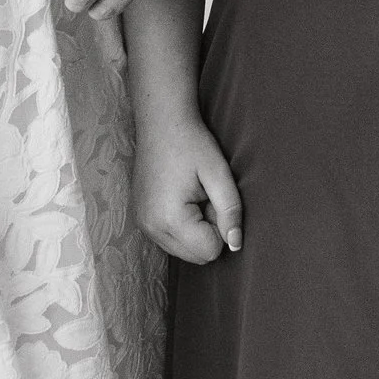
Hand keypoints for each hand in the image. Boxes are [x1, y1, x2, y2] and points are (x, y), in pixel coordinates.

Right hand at [133, 103, 242, 263]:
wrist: (161, 121)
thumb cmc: (192, 143)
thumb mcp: (219, 174)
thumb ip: (230, 211)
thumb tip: (236, 245)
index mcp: (169, 218)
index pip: (210, 251)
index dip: (220, 226)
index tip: (212, 198)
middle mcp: (151, 228)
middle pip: (196, 257)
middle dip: (208, 231)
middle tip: (204, 196)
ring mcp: (143, 225)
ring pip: (184, 251)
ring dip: (195, 230)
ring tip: (192, 195)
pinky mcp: (141, 219)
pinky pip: (171, 240)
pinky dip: (182, 226)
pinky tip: (180, 197)